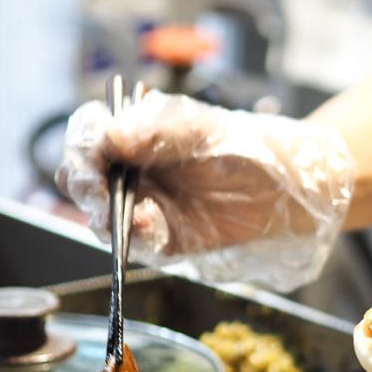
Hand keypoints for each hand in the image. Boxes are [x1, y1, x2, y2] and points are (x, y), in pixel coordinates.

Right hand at [54, 89, 354, 289]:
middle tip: (98, 189)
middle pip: (81, 177)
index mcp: (135, 134)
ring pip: (99, 213)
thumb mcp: (202, 129)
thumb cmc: (248, 148)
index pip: (87, 134)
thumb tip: (110, 134)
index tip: (91, 155)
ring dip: (101, 214)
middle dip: (82, 184)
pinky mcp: (164, 239)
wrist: (290, 188)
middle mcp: (132, 170)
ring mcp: (145, 205)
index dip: (81, 144)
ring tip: (117, 212)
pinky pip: (134, 243)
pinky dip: (131, 237)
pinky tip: (143, 226)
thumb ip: (156, 130)